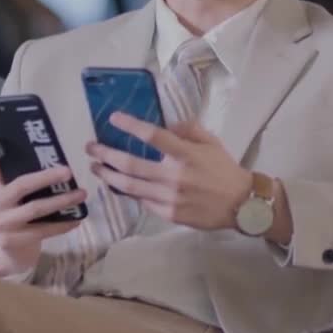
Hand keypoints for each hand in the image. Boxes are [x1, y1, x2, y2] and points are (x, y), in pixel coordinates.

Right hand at [0, 130, 86, 276]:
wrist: (11, 251)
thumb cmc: (18, 214)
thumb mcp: (16, 195)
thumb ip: (26, 179)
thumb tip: (57, 159)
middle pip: (19, 186)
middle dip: (46, 177)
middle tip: (69, 171)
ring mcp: (0, 223)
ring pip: (34, 209)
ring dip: (61, 201)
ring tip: (81, 194)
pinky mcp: (11, 241)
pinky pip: (42, 231)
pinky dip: (62, 224)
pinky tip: (77, 219)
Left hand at [85, 113, 250, 231]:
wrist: (241, 204)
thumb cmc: (224, 169)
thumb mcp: (211, 142)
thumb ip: (188, 129)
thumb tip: (164, 125)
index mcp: (186, 154)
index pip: (153, 136)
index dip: (131, 126)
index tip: (113, 119)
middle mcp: (174, 176)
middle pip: (131, 164)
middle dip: (106, 155)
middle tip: (91, 148)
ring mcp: (170, 198)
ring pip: (130, 187)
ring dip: (109, 175)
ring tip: (96, 168)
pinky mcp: (169, 214)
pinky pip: (142, 202)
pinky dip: (129, 192)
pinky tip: (120, 184)